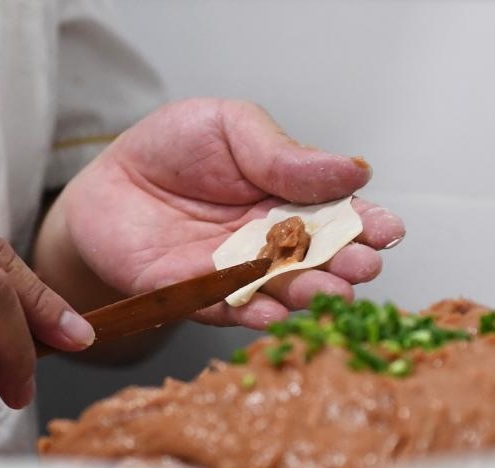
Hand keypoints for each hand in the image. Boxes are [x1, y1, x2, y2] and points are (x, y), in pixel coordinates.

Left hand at [53, 98, 404, 328]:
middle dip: (347, 263)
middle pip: (320, 258)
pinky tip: (273, 311)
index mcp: (291, 198)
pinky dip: (252, 313)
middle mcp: (273, 242)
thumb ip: (285, 154)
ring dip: (310, 292)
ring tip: (330, 291)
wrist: (107, 184)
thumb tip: (355, 170)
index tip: (387, 230)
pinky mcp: (200, 296)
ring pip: (283, 288)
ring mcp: (240, 272)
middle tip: (364, 265)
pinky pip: (230, 309)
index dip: (367, 223)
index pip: (339, 214)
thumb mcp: (231, 127)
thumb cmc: (171, 150)